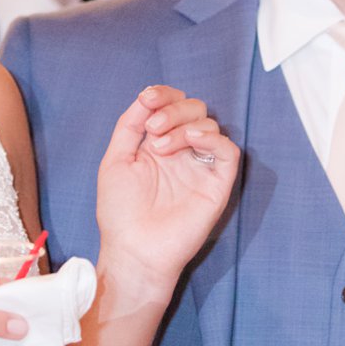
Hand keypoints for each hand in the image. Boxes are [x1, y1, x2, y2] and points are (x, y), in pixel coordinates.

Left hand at [96, 86, 238, 303]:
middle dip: (173, 108)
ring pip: (210, 124)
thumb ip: (128, 125)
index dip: (163, 95)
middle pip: (194, 109)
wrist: (134, 250)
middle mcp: (182, 153)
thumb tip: (145, 96)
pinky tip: (192, 140)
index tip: (147, 99)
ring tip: (161, 146)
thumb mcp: (116, 160)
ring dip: (184, 124)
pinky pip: (229, 151)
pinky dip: (213, 138)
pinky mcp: (217, 185)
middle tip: (153, 129)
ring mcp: (200, 167)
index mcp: (158, 145)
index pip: (171, 106)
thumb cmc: (121, 212)